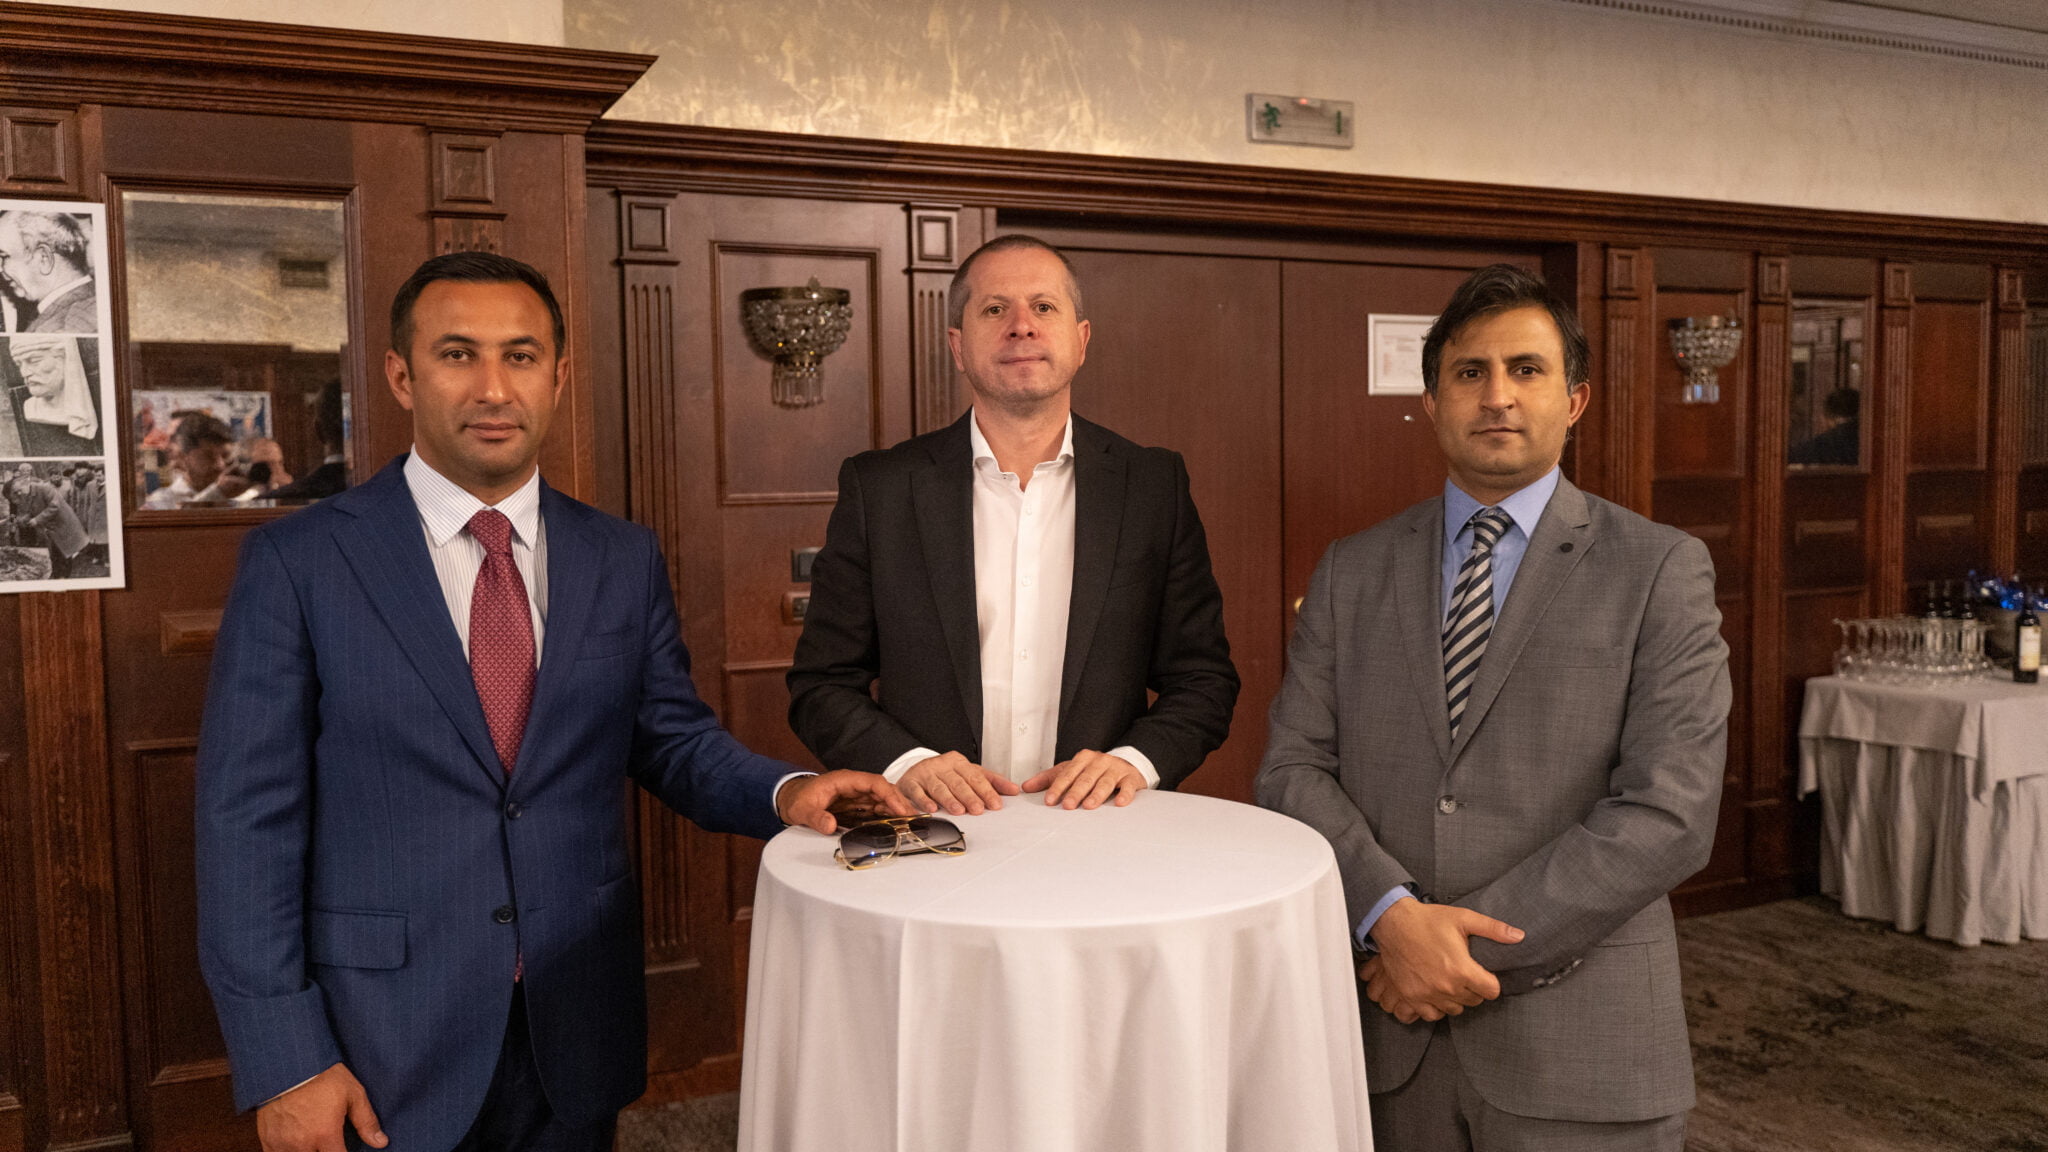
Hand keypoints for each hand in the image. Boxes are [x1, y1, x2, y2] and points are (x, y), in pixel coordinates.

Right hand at [255, 1063, 385, 1151]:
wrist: (289, 1064)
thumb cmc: (323, 1076)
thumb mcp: (352, 1093)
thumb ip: (366, 1121)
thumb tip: (381, 1142)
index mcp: (325, 1135)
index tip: (344, 1148)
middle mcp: (302, 1145)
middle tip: (327, 1141)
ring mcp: (282, 1144)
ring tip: (313, 1138)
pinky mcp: (267, 1140)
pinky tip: (295, 1142)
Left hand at [776, 770, 915, 833]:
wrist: (790, 800)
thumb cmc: (797, 800)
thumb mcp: (802, 810)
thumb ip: (816, 818)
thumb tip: (830, 826)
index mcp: (844, 780)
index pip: (873, 783)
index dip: (889, 795)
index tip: (901, 809)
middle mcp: (854, 786)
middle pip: (882, 790)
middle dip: (899, 803)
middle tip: (913, 819)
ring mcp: (855, 796)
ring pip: (881, 800)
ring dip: (895, 810)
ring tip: (910, 824)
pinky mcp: (855, 807)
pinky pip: (874, 810)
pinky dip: (886, 816)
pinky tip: (896, 826)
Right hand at [897, 752, 1019, 815]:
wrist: (915, 771)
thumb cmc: (946, 776)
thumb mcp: (969, 774)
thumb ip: (991, 781)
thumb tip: (1014, 790)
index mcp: (959, 762)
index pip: (975, 777)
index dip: (986, 791)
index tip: (995, 804)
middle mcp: (942, 766)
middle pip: (958, 782)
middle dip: (969, 797)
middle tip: (978, 809)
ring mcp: (925, 773)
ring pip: (939, 787)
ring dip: (949, 800)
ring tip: (959, 810)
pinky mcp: (910, 782)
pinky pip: (917, 792)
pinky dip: (924, 800)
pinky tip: (931, 809)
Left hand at [1021, 749, 1145, 808]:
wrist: (1126, 764)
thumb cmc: (1094, 771)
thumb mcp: (1071, 770)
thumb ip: (1049, 778)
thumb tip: (1026, 787)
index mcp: (1082, 758)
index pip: (1067, 774)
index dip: (1058, 787)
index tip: (1049, 801)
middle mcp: (1099, 761)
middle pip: (1085, 778)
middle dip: (1076, 792)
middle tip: (1067, 806)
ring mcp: (1116, 769)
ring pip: (1105, 782)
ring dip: (1096, 794)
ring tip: (1089, 806)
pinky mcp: (1131, 778)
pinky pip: (1128, 787)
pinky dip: (1124, 795)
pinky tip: (1119, 803)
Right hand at [1358, 898, 1522, 1024]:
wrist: (1394, 923)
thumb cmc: (1429, 920)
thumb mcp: (1464, 918)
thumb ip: (1494, 929)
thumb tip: (1519, 936)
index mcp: (1462, 969)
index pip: (1491, 991)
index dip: (1491, 982)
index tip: (1484, 974)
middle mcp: (1446, 986)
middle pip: (1474, 1001)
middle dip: (1475, 989)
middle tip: (1466, 974)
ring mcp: (1427, 994)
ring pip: (1455, 1009)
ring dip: (1457, 998)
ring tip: (1452, 982)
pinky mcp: (1412, 997)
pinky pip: (1432, 1015)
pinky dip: (1438, 1007)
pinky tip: (1437, 993)